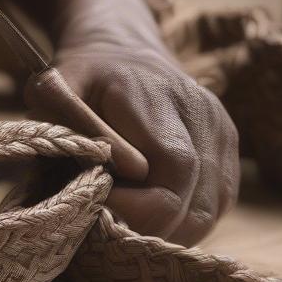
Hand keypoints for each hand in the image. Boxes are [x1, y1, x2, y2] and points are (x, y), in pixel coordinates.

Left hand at [44, 38, 239, 245]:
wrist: (120, 49)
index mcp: (159, 98)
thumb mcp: (54, 91)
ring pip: (209, 212)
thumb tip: (134, 171)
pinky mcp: (227, 147)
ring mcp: (221, 131)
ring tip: (128, 220)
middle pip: (196, 202)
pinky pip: (217, 204)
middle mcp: (202, 114)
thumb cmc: (78, 77)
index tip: (98, 204)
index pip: (176, 172)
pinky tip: (151, 213)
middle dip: (149, 227)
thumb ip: (83, 127)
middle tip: (109, 223)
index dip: (139, 206)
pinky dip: (184, 221)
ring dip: (168, 231)